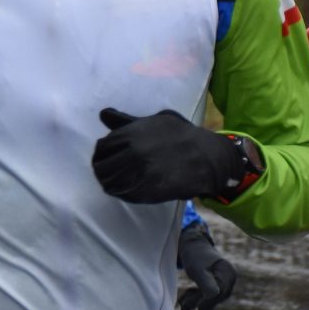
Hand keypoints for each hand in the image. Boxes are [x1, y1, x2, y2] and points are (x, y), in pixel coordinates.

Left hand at [92, 108, 259, 203]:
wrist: (207, 156)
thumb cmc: (181, 135)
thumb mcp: (155, 120)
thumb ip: (127, 121)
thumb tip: (103, 114)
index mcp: (129, 135)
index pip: (101, 149)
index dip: (102, 154)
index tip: (107, 157)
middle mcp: (130, 154)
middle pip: (101, 168)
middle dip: (103, 170)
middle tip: (110, 172)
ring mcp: (138, 174)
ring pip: (109, 183)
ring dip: (110, 183)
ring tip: (118, 181)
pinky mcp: (147, 191)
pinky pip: (123, 194)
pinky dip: (121, 193)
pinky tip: (128, 188)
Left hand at [176, 221, 235, 309]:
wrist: (192, 244)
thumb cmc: (194, 256)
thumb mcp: (197, 270)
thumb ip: (206, 283)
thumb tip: (213, 296)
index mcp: (227, 271)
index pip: (218, 292)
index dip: (206, 302)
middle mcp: (230, 276)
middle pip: (217, 295)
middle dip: (200, 302)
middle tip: (182, 309)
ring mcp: (227, 279)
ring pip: (213, 296)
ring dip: (197, 300)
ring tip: (181, 304)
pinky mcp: (219, 281)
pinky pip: (210, 293)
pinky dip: (198, 296)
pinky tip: (185, 296)